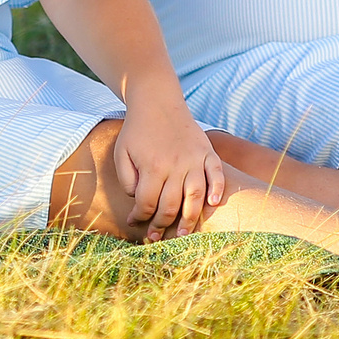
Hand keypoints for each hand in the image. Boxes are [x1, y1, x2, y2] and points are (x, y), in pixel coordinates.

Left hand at [111, 101, 229, 240]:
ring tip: (185, 235)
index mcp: (152, 167)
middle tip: (157, 238)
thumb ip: (128, 180)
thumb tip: (140, 201)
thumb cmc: (136, 131)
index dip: (140, 217)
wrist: (156, 101)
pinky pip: (216, 172)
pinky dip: (217, 188)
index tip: (135, 223)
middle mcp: (176, 165)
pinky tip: (214, 203)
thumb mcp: (122, 154)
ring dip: (191, 218)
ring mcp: (194, 158)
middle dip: (162, 225)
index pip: (147, 203)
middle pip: (171, 205)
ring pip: (196, 195)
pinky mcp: (206, 151)